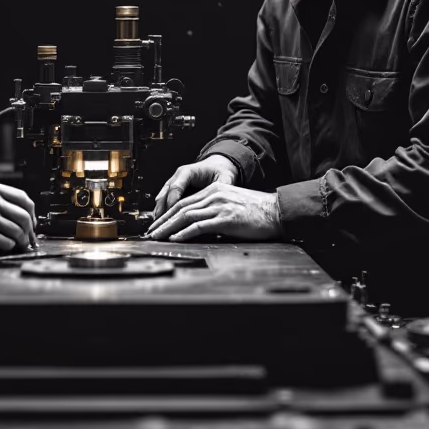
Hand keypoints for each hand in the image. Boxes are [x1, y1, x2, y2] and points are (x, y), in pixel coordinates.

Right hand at [0, 182, 36, 252]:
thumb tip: (16, 212)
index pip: (23, 198)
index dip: (31, 212)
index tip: (31, 221)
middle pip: (24, 216)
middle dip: (29, 230)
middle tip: (28, 237)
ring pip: (18, 231)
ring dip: (20, 241)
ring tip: (17, 244)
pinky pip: (7, 243)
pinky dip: (9, 247)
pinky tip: (5, 246)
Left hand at [146, 182, 279, 241]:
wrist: (277, 211)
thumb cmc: (258, 212)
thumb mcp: (232, 205)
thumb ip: (215, 212)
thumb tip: (199, 227)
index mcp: (215, 190)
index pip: (184, 202)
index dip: (168, 213)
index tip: (157, 224)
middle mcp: (214, 195)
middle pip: (181, 207)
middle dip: (163, 221)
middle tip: (150, 232)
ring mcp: (219, 206)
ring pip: (186, 216)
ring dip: (168, 227)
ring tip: (157, 237)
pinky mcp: (226, 218)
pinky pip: (199, 225)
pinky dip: (184, 232)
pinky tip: (175, 238)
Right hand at [149, 155, 236, 231]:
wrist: (215, 167)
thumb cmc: (220, 172)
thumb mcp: (224, 178)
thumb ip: (222, 189)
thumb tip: (223, 201)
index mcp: (187, 172)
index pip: (176, 188)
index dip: (173, 203)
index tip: (173, 217)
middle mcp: (176, 177)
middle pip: (165, 195)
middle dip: (162, 212)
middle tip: (160, 227)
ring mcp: (172, 184)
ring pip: (161, 199)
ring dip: (159, 214)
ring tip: (158, 228)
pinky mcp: (172, 192)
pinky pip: (163, 203)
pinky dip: (162, 213)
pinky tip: (162, 225)